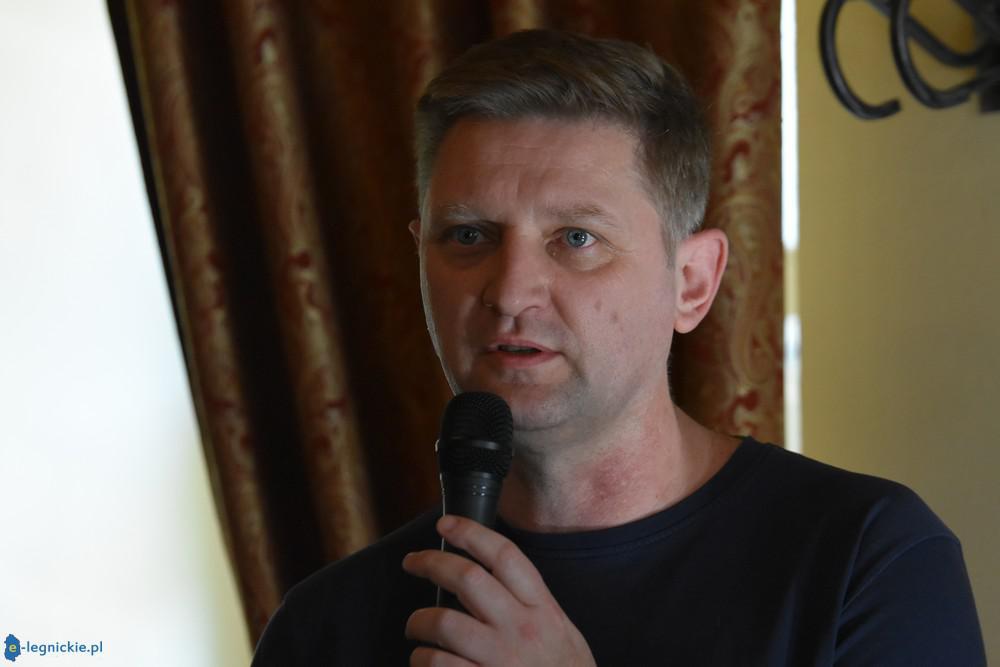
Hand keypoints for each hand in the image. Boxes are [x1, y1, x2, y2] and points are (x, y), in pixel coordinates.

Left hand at [402, 515, 595, 666]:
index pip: (505, 556)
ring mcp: (500, 659)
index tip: (446, 524)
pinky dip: (423, 659)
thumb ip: (531, 604)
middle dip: (431, 563)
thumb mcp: (562, 631)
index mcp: (543, 609)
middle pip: (467, 578)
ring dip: (419, 621)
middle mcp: (522, 629)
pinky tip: (425, 660)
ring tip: (417, 626)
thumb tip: (490, 577)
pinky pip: (438, 664)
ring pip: (444, 622)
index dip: (471, 532)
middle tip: (413, 562)